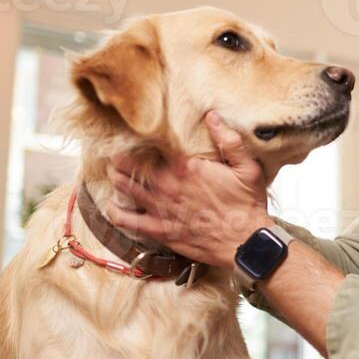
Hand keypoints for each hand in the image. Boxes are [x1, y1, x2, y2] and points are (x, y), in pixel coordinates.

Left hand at [106, 112, 272, 267]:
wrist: (245, 243)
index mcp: (186, 168)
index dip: (140, 136)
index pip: (153, 145)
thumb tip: (212, 116)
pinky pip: (128, 221)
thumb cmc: (247, 205)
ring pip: (125, 188)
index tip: (133, 130)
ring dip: (115, 177)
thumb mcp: (247, 168)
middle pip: (131, 165)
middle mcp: (168, 186)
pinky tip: (111, 206)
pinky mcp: (160, 230)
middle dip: (120, 155)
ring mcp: (160, 209)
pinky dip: (115, 212)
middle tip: (116, 149)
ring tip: (112, 170)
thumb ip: (229, 140)